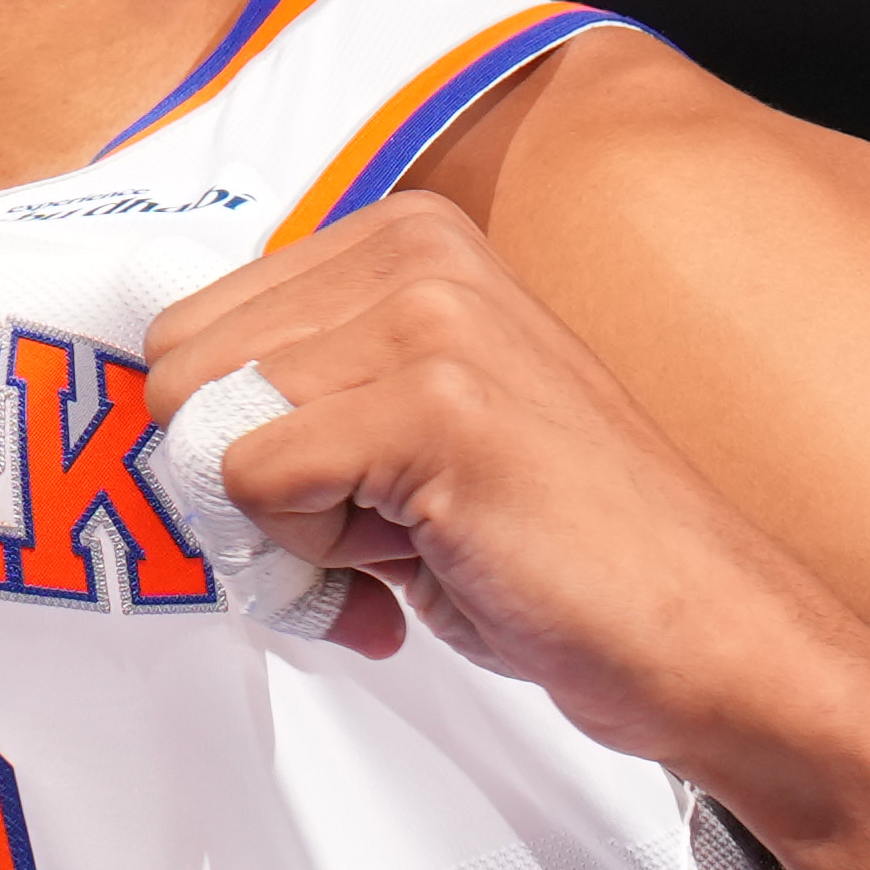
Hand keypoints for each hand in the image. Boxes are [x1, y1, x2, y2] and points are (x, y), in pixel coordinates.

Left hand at [140, 194, 869, 803]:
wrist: (698, 629)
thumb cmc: (558, 548)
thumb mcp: (403, 432)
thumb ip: (300, 399)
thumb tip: (170, 429)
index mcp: (406, 239)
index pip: (189, 327)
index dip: (226, 441)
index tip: (321, 498)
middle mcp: (416, 252)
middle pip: (177, 370)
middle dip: (235, 482)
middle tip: (347, 539)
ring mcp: (431, 319)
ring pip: (210, 427)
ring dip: (275, 527)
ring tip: (390, 549)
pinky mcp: (435, 404)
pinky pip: (253, 482)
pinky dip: (304, 563)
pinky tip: (405, 574)